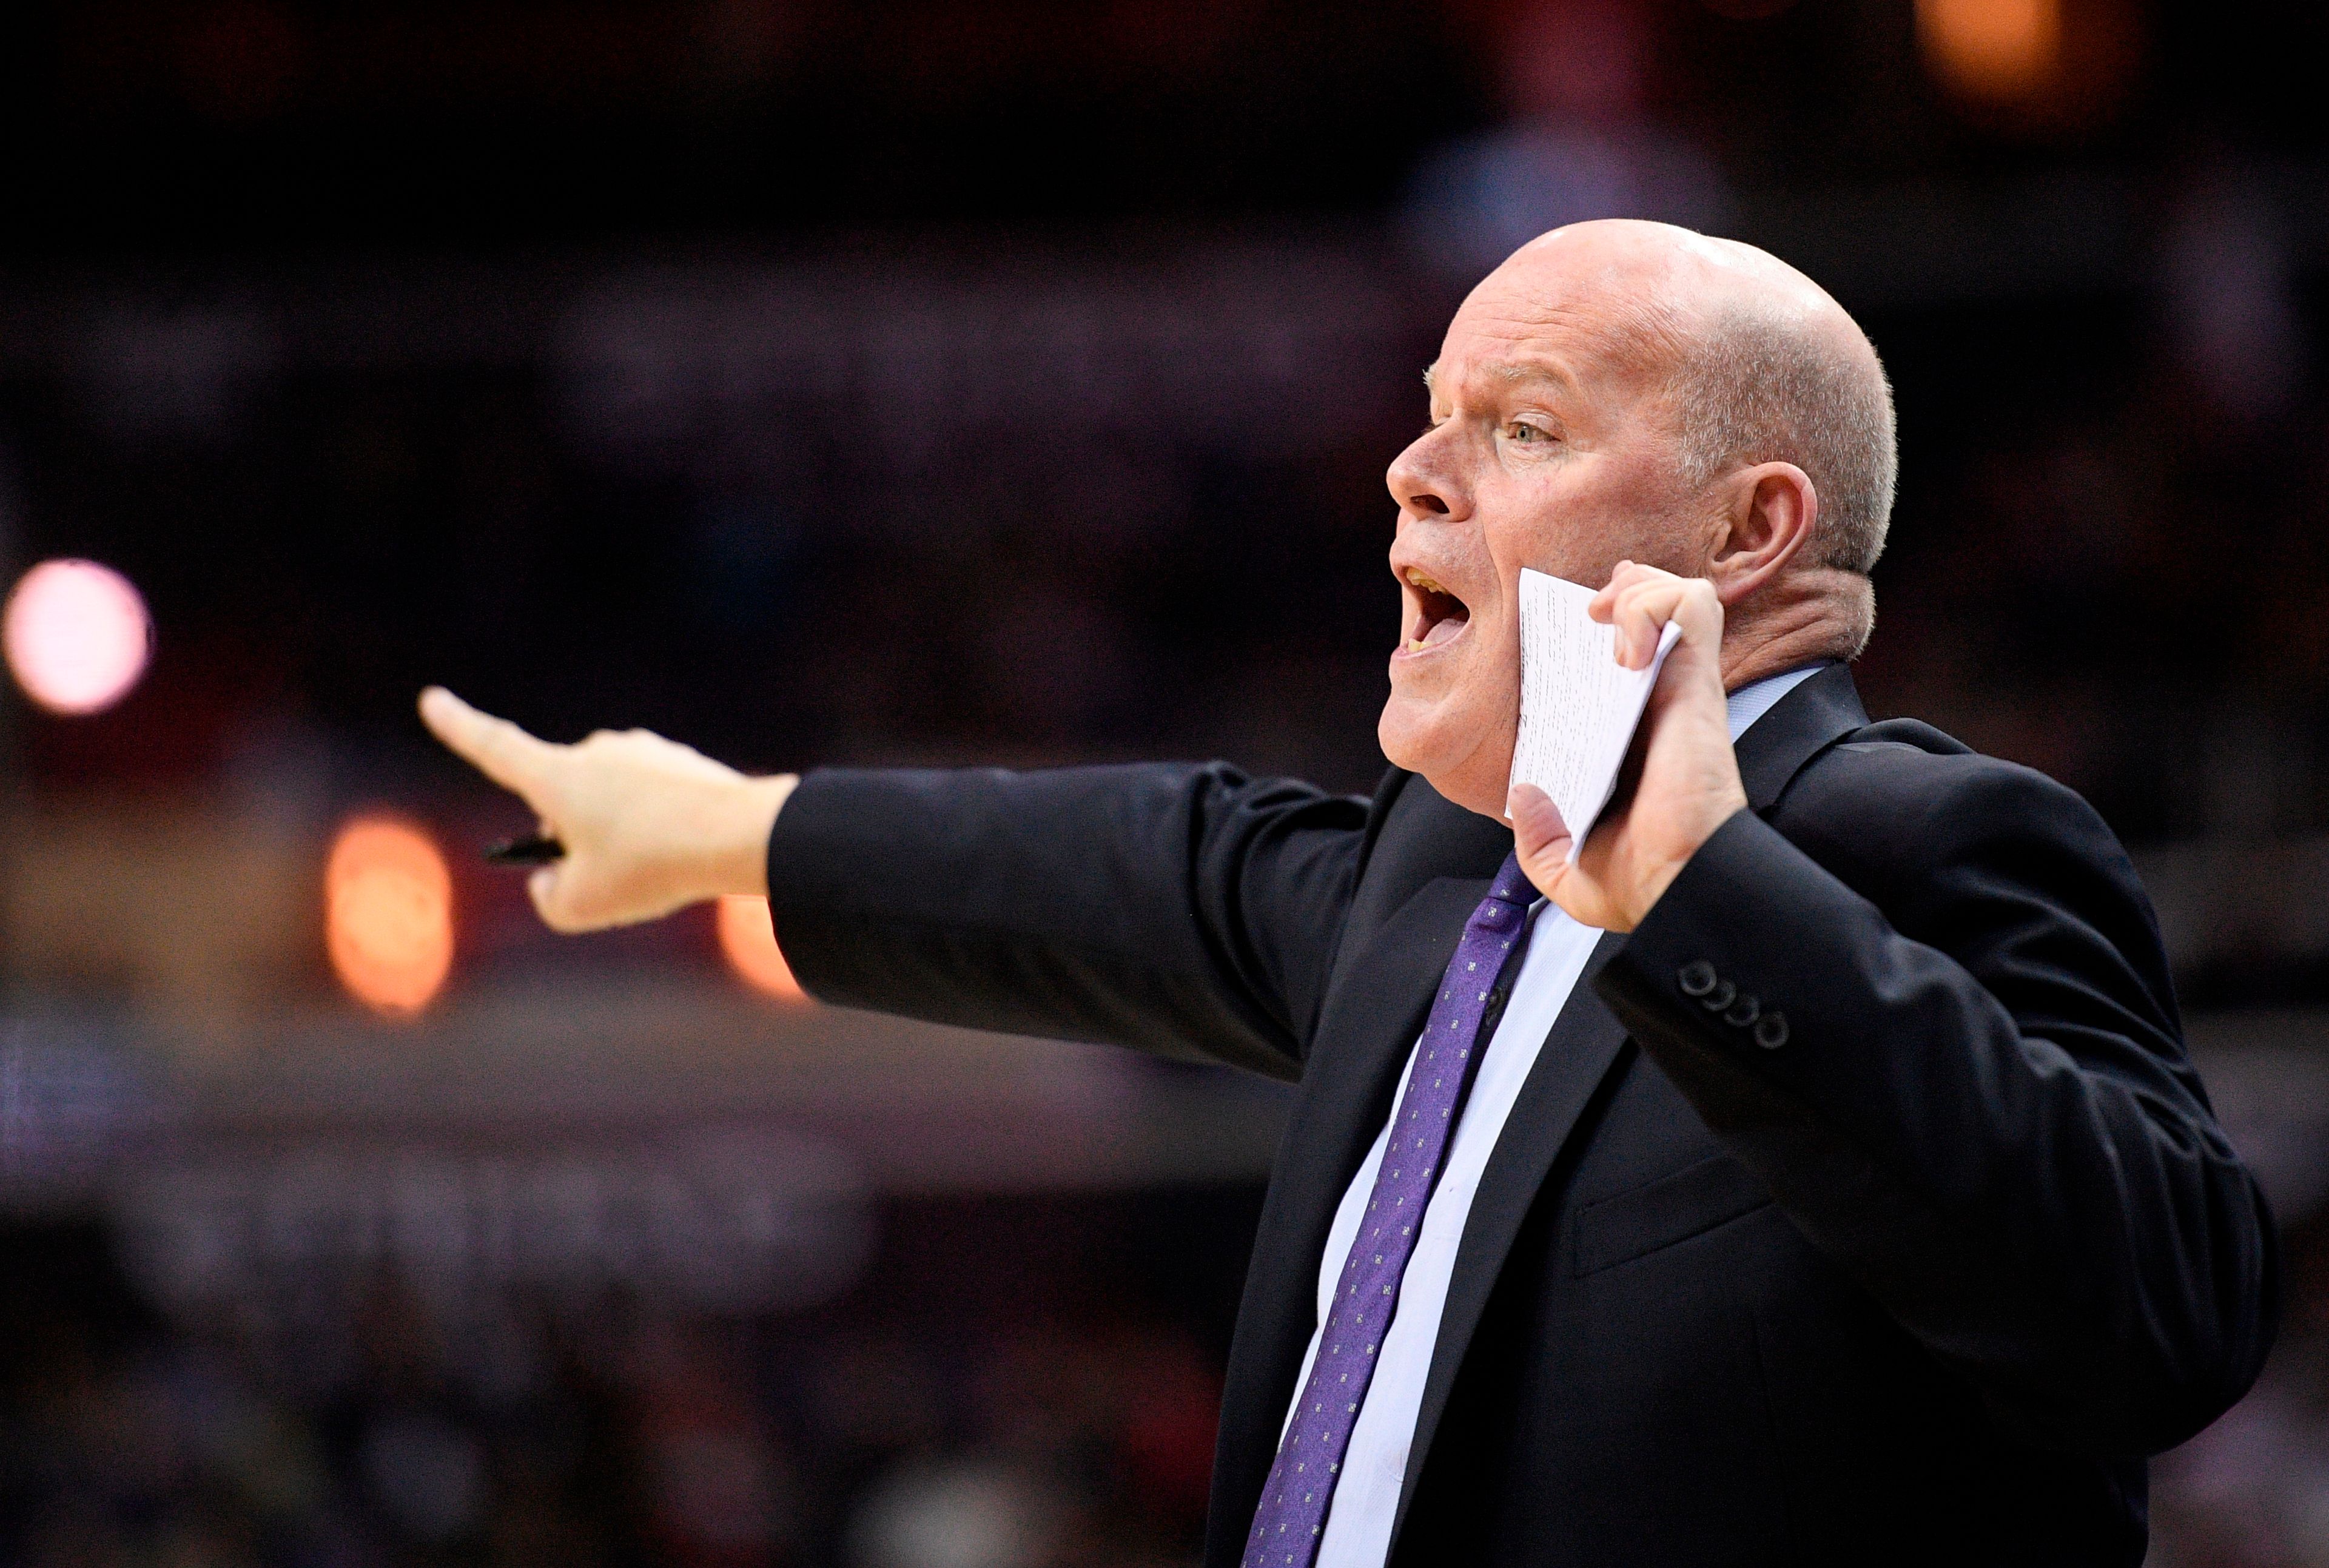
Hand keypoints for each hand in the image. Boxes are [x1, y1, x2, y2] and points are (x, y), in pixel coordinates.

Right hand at [418, 687, 796, 931]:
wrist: (739, 837)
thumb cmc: (649, 868)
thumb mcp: (580, 906)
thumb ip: (550, 897)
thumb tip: (554, 881)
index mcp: (556, 775)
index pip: (492, 746)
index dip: (458, 726)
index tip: (432, 698)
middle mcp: (596, 751)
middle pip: (563, 798)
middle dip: (573, 837)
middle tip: (603, 878)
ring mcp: (644, 753)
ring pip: (614, 804)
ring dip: (620, 836)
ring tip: (653, 870)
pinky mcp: (684, 764)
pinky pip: (657, 805)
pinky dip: (661, 832)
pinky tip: (686, 855)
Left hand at [1505, 562, 1745, 930]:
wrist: (1677, 889)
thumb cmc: (1638, 886)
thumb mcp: (1566, 870)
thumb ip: (1539, 839)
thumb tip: (1523, 793)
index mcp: (1629, 737)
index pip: (1623, 659)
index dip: (1599, 630)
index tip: (1563, 631)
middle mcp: (1659, 705)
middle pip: (1655, 610)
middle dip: (1621, 591)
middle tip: (1587, 616)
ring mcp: (1681, 689)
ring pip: (1679, 594)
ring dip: (1639, 589)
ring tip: (1606, 621)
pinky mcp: (1696, 682)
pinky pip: (1693, 606)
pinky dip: (1655, 603)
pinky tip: (1624, 645)